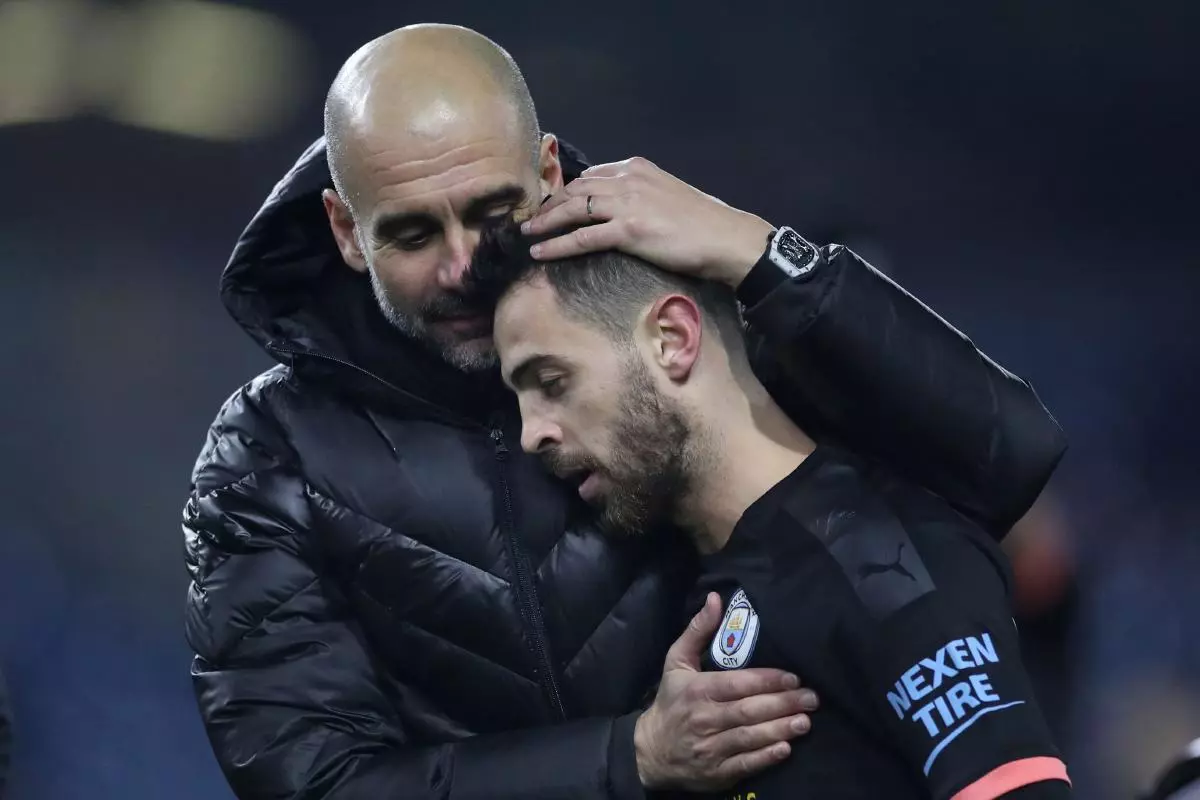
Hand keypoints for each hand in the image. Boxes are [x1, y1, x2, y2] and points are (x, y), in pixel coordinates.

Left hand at [522, 157, 774, 286]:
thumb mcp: (667, 196)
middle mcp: (628, 179)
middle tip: (529, 218)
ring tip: (526, 233)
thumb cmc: (703, 224)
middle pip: (575, 189)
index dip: (566, 191)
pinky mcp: (629, 230)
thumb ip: (640, 195)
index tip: (551, 204)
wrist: (727, 238)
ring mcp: (627, 203)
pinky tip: (540, 252)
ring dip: (545, 222)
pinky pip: (582, 237)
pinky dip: (558, 244)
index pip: (590, 176)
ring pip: (573, 209)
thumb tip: (618, 210)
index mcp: (637, 168)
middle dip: (549, 204)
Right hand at [634, 592, 818, 791]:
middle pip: (749, 710)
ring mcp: (710, 747)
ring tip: (805, 721)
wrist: (650, 751)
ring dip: (780, 729)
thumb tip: (715, 598)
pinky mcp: (717, 772)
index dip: (767, 681)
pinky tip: (786, 749)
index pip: (737, 684)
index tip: (793, 678)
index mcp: (697, 690)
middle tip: (812, 698)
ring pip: (750, 737)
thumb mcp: (676, 661)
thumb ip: (698, 630)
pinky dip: (766, 757)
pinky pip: (745, 764)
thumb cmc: (670, 701)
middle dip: (783, 703)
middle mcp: (704, 719)